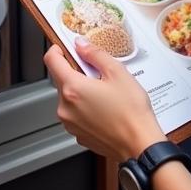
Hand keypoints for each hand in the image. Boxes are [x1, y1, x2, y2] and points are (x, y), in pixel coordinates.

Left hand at [43, 39, 165, 160]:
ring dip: (82, 91)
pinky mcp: (78, 134)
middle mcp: (66, 107)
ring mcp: (70, 123)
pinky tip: (105, 108)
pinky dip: (85, 108)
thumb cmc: (131, 113)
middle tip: (98, 72)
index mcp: (73, 88)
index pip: (51, 61)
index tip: (64, 48)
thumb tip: (82, 45)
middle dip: (77, 72)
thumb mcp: (117, 72)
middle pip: (62, 79)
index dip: (57, 50)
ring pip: (69, 97)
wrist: (139, 144)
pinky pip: (76, 114)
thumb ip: (95, 54)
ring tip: (105, 93)